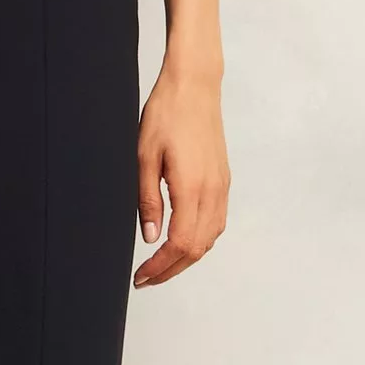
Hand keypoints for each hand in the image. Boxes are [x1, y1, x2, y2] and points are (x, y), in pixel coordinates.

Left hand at [134, 56, 228, 288]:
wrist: (195, 86)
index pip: (179, 244)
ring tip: (161, 265)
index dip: (160, 267)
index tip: (140, 276)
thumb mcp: (145, 157)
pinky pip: (217, 223)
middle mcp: (213, 192)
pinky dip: (200, 240)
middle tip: (146, 279)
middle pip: (197, 248)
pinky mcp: (223, 180)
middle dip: (171, 270)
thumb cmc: (167, 114)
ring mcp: (222, 186)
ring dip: (186, 258)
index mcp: (192, 188)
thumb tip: (150, 237)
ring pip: (210, 238)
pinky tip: (182, 241)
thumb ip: (148, 200)